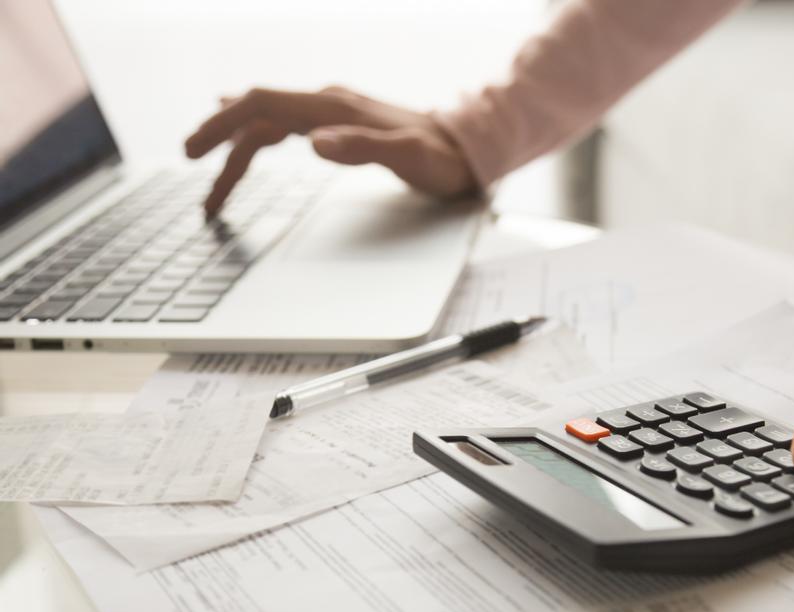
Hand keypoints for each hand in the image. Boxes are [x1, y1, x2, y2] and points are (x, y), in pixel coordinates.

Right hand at [184, 86, 476, 217]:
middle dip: (218, 143)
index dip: (221, 124)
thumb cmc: (440, 158)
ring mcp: (330, 113)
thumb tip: (315, 144)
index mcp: (333, 107)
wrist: (466, 149)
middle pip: (254, 114)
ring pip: (266, 125)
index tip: (192, 152)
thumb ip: (363, 148)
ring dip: (235, 153)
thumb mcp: (407, 157)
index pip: (260, 104)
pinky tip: (243, 144)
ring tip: (213, 190)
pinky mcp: (336, 126)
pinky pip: (283, 129)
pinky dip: (256, 142)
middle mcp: (326, 104)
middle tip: (194, 182)